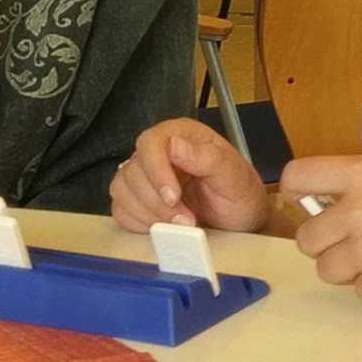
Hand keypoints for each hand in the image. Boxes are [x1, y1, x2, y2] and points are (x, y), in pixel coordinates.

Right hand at [109, 119, 268, 232]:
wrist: (240, 222)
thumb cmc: (239, 194)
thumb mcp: (234, 176)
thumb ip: (208, 158)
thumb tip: (176, 145)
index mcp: (182, 135)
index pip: (151, 142)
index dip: (156, 171)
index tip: (173, 197)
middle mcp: (159, 152)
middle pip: (134, 170)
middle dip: (158, 202)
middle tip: (186, 219)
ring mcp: (145, 176)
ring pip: (122, 190)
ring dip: (149, 214)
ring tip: (180, 224)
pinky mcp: (137, 200)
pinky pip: (121, 210)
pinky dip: (139, 223)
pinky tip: (163, 227)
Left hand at [282, 155, 361, 306]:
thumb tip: (337, 195)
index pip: (300, 176)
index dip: (295, 190)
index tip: (301, 199)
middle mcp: (358, 212)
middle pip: (307, 237)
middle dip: (327, 242)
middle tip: (357, 241)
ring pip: (328, 270)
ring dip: (350, 267)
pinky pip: (360, 292)